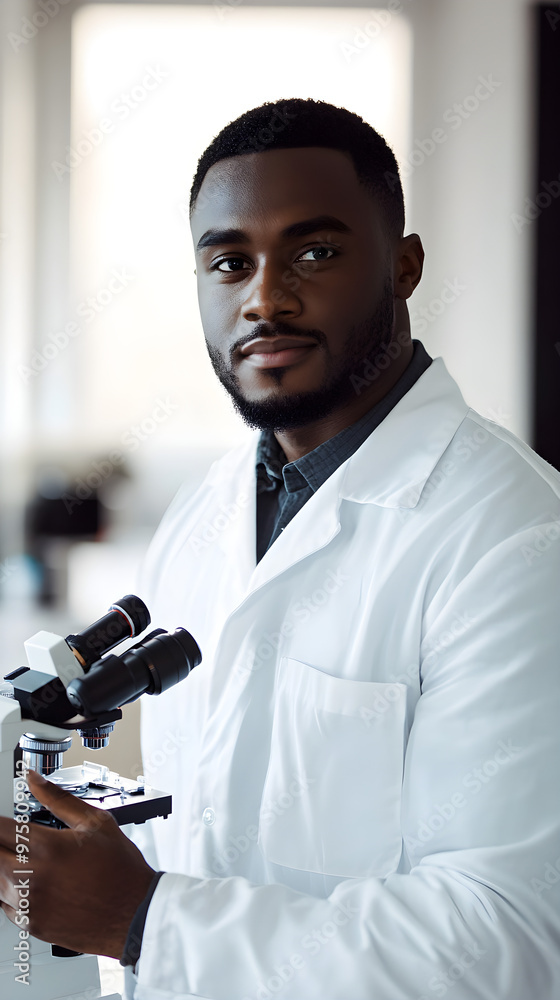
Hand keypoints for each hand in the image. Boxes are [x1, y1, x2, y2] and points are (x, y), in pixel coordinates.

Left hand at [0, 770, 155, 958]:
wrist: (134, 913)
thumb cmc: (120, 869)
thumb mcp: (95, 822)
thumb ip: (59, 798)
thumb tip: (34, 779)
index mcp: (46, 847)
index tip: (3, 821)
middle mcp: (31, 877)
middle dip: (0, 842)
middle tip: (13, 839)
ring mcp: (28, 903)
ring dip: (2, 866)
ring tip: (22, 859)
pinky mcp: (30, 924)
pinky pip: (4, 903)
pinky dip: (9, 891)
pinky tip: (29, 882)